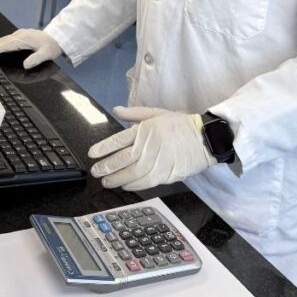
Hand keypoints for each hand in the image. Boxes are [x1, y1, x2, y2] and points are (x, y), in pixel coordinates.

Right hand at [0, 28, 61, 69]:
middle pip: (1, 42)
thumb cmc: (52, 46)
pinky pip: (7, 40)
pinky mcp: (21, 36)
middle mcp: (19, 35)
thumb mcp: (47, 54)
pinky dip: (0, 44)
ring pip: (4, 40)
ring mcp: (20, 35)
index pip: (4, 45)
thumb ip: (36, 59)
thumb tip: (25, 65)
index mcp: (23, 39)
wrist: (57, 37)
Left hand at [88, 106, 217, 190]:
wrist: (204, 138)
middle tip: (95, 171)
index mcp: (145, 129)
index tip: (92, 154)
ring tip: (106, 181)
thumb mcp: (156, 112)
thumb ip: (134, 113)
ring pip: (132, 174)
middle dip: (106, 166)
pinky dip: (133, 185)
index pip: (119, 140)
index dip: (103, 148)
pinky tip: (124, 185)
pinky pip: (146, 182)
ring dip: (117, 179)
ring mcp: (158, 162)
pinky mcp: (166, 174)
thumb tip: (116, 110)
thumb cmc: (179, 124)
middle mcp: (149, 146)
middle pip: (123, 159)